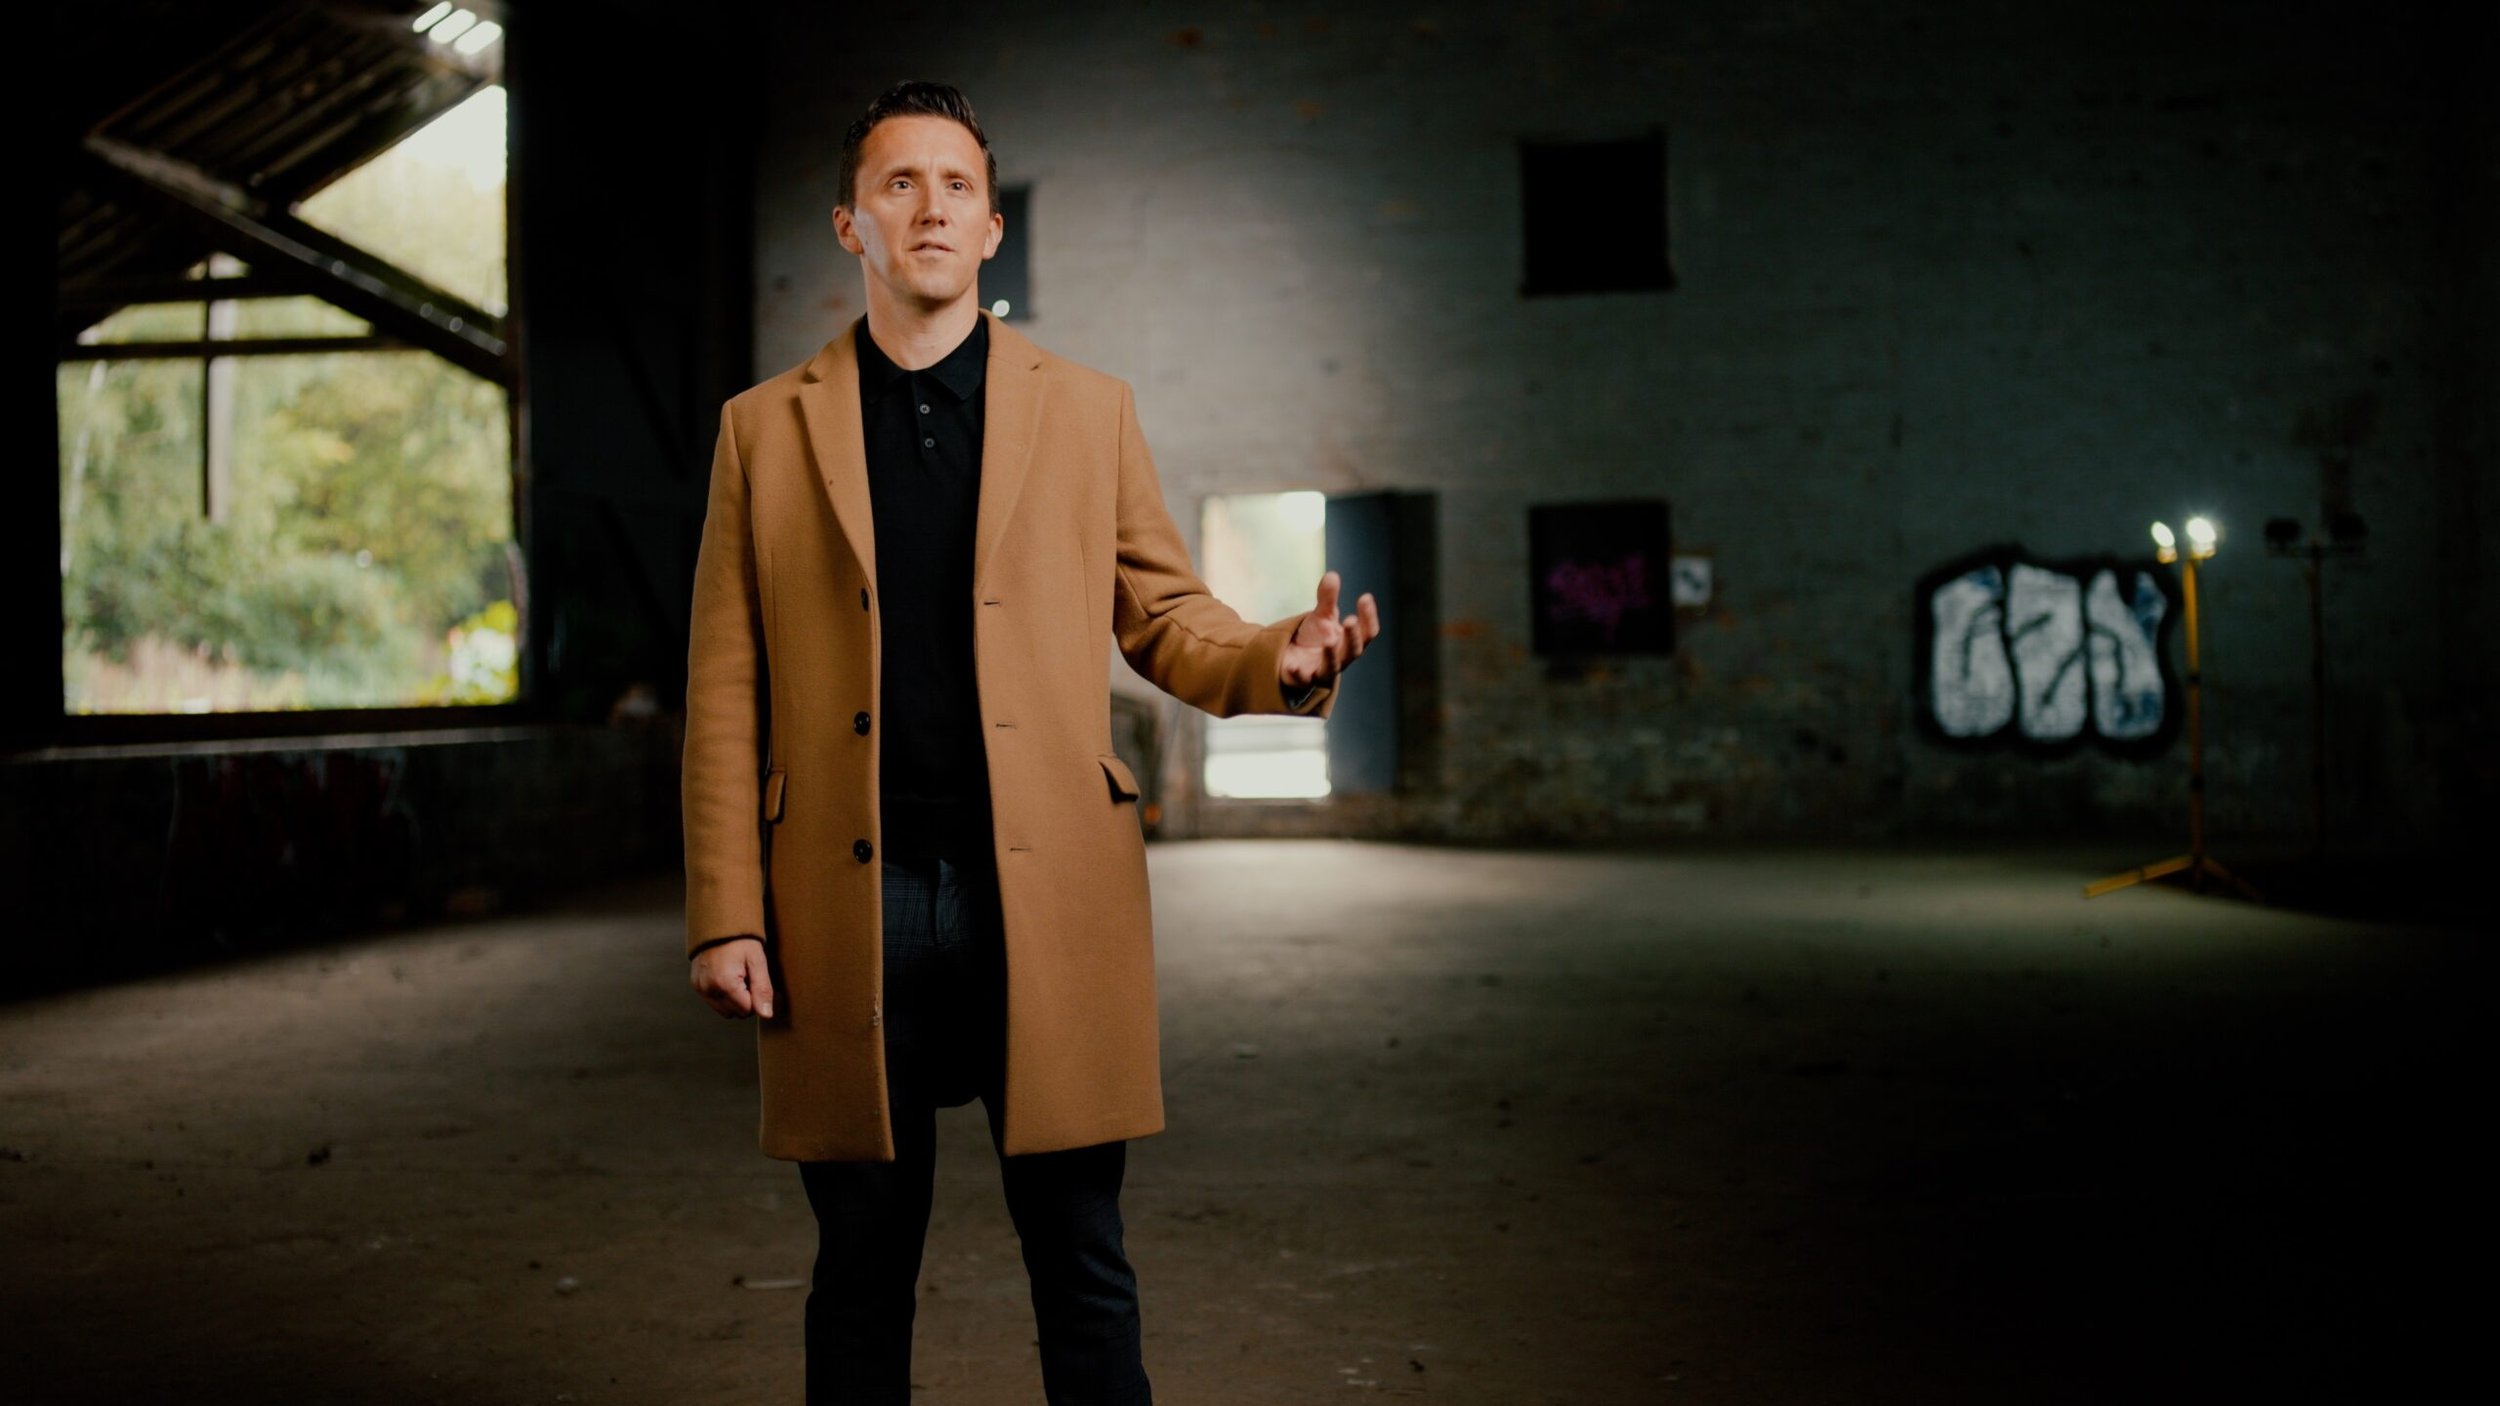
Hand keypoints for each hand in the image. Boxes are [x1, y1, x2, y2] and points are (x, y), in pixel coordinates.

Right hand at [690, 937, 774, 1019]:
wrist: (718, 923)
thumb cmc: (741, 940)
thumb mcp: (757, 961)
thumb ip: (763, 990)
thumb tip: (766, 1015)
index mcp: (725, 984)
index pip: (747, 1010)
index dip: (755, 998)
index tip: (754, 979)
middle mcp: (708, 989)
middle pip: (736, 1013)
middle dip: (745, 1000)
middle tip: (746, 976)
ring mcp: (700, 988)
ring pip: (725, 1011)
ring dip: (734, 1000)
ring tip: (737, 977)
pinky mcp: (696, 986)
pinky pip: (714, 1003)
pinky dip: (724, 996)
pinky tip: (727, 977)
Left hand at [1279, 570, 1380, 687]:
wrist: (1293, 658)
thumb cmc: (1314, 637)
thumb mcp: (1322, 616)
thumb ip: (1327, 599)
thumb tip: (1332, 575)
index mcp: (1350, 642)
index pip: (1368, 633)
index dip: (1369, 617)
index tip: (1364, 597)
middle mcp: (1341, 658)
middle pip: (1353, 651)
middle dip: (1352, 636)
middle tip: (1350, 620)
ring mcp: (1323, 671)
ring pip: (1332, 667)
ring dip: (1331, 655)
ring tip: (1329, 640)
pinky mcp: (1303, 679)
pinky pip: (1303, 679)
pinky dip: (1300, 674)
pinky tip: (1294, 666)